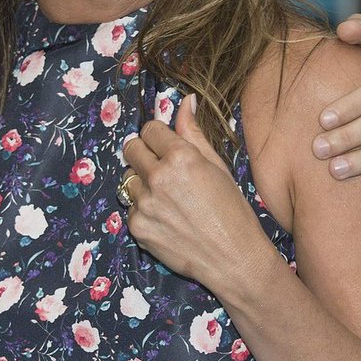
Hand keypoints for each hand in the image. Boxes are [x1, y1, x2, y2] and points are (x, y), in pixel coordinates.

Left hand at [123, 96, 272, 296]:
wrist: (233, 258)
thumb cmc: (233, 211)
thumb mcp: (218, 167)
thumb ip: (194, 134)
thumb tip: (184, 101)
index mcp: (181, 158)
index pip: (149, 129)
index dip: (158, 135)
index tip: (164, 144)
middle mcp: (158, 178)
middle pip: (131, 149)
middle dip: (144, 153)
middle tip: (163, 168)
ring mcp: (143, 205)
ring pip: (128, 179)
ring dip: (142, 184)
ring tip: (168, 199)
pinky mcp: (136, 227)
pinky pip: (130, 207)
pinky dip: (143, 210)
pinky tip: (166, 219)